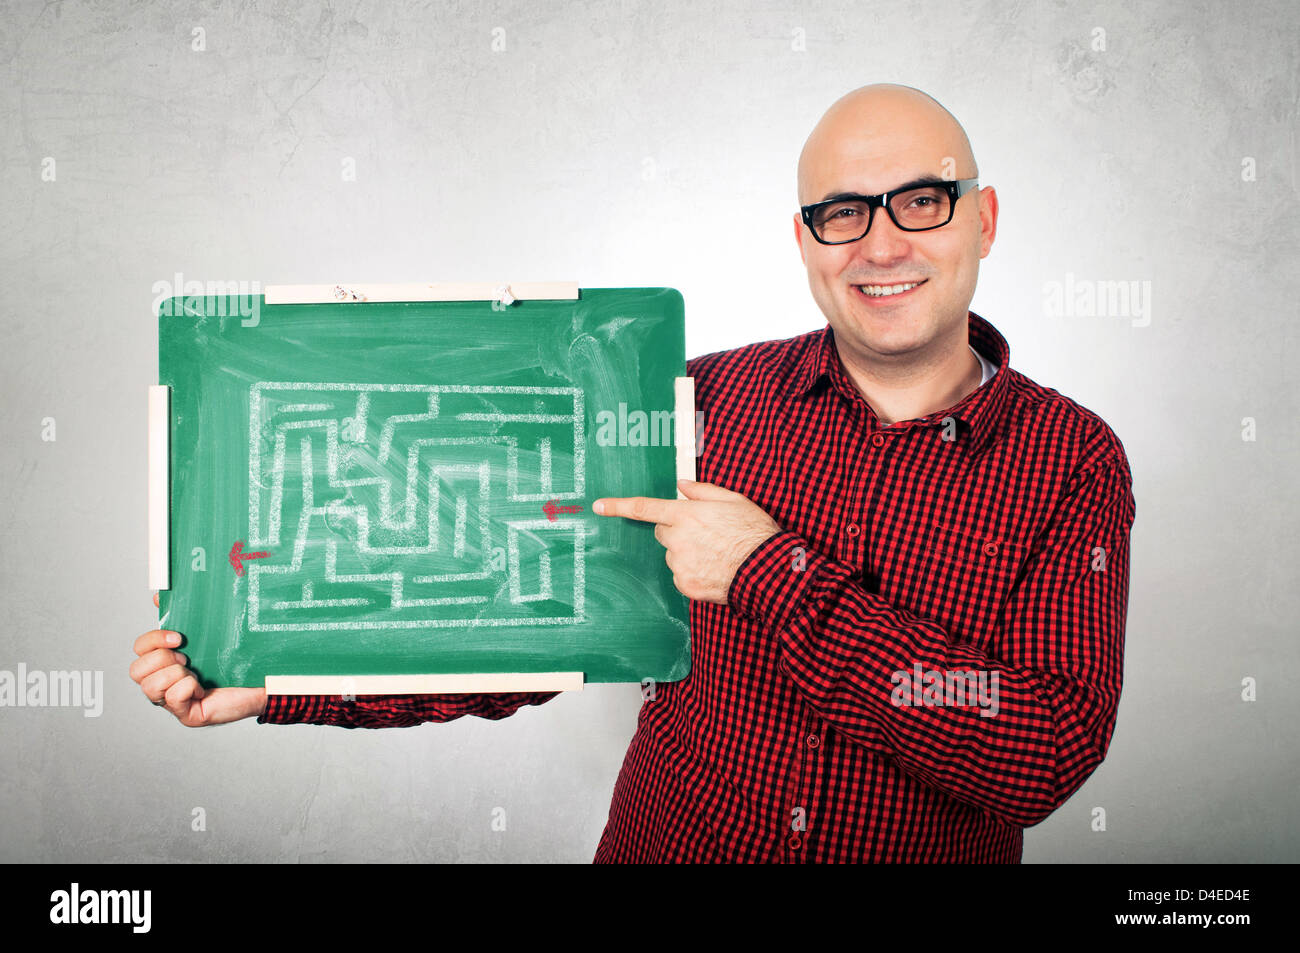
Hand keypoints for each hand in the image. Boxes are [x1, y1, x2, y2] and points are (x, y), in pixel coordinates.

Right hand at [130, 592, 266, 725]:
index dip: (153, 640)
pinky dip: (188, 689)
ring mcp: (172, 701)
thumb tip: (160, 597)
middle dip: (162, 660)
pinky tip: (203, 691)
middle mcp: (163, 683)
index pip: (139, 649)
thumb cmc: (236, 660)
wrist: (262, 682)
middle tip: (187, 660)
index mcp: (165, 661)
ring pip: (150, 687)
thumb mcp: (210, 635)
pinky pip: (173, 699)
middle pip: (136, 671)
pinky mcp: (187, 715)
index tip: (180, 637)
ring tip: (195, 676)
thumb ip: (185, 615)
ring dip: (175, 676)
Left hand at [593, 479, 780, 603]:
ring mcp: (681, 565)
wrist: (768, 572)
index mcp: (687, 515)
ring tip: (715, 553)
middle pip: (661, 531)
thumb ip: (703, 491)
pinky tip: (714, 569)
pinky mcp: (686, 586)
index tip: (599, 506)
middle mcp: (678, 540)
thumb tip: (682, 484)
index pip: (645, 508)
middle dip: (675, 530)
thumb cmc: (755, 533)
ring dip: (686, 552)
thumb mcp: (734, 500)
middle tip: (704, 533)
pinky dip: (692, 572)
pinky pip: (680, 575)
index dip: (619, 506)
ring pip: (672, 555)